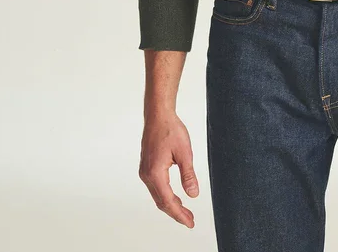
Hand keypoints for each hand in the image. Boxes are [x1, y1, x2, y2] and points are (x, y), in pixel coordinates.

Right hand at [139, 111, 198, 227]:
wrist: (158, 116)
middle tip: (190, 221)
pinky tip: (174, 198)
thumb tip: (193, 195)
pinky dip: (165, 196)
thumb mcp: (185, 152)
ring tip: (185, 212)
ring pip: (157, 196)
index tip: (190, 222)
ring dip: (170, 205)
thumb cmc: (170, 130)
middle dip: (176, 213)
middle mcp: (146, 175)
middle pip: (161, 202)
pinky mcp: (146, 167)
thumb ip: (188, 175)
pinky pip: (155, 188)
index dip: (179, 214)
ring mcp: (145, 171)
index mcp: (155, 173)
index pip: (168, 201)